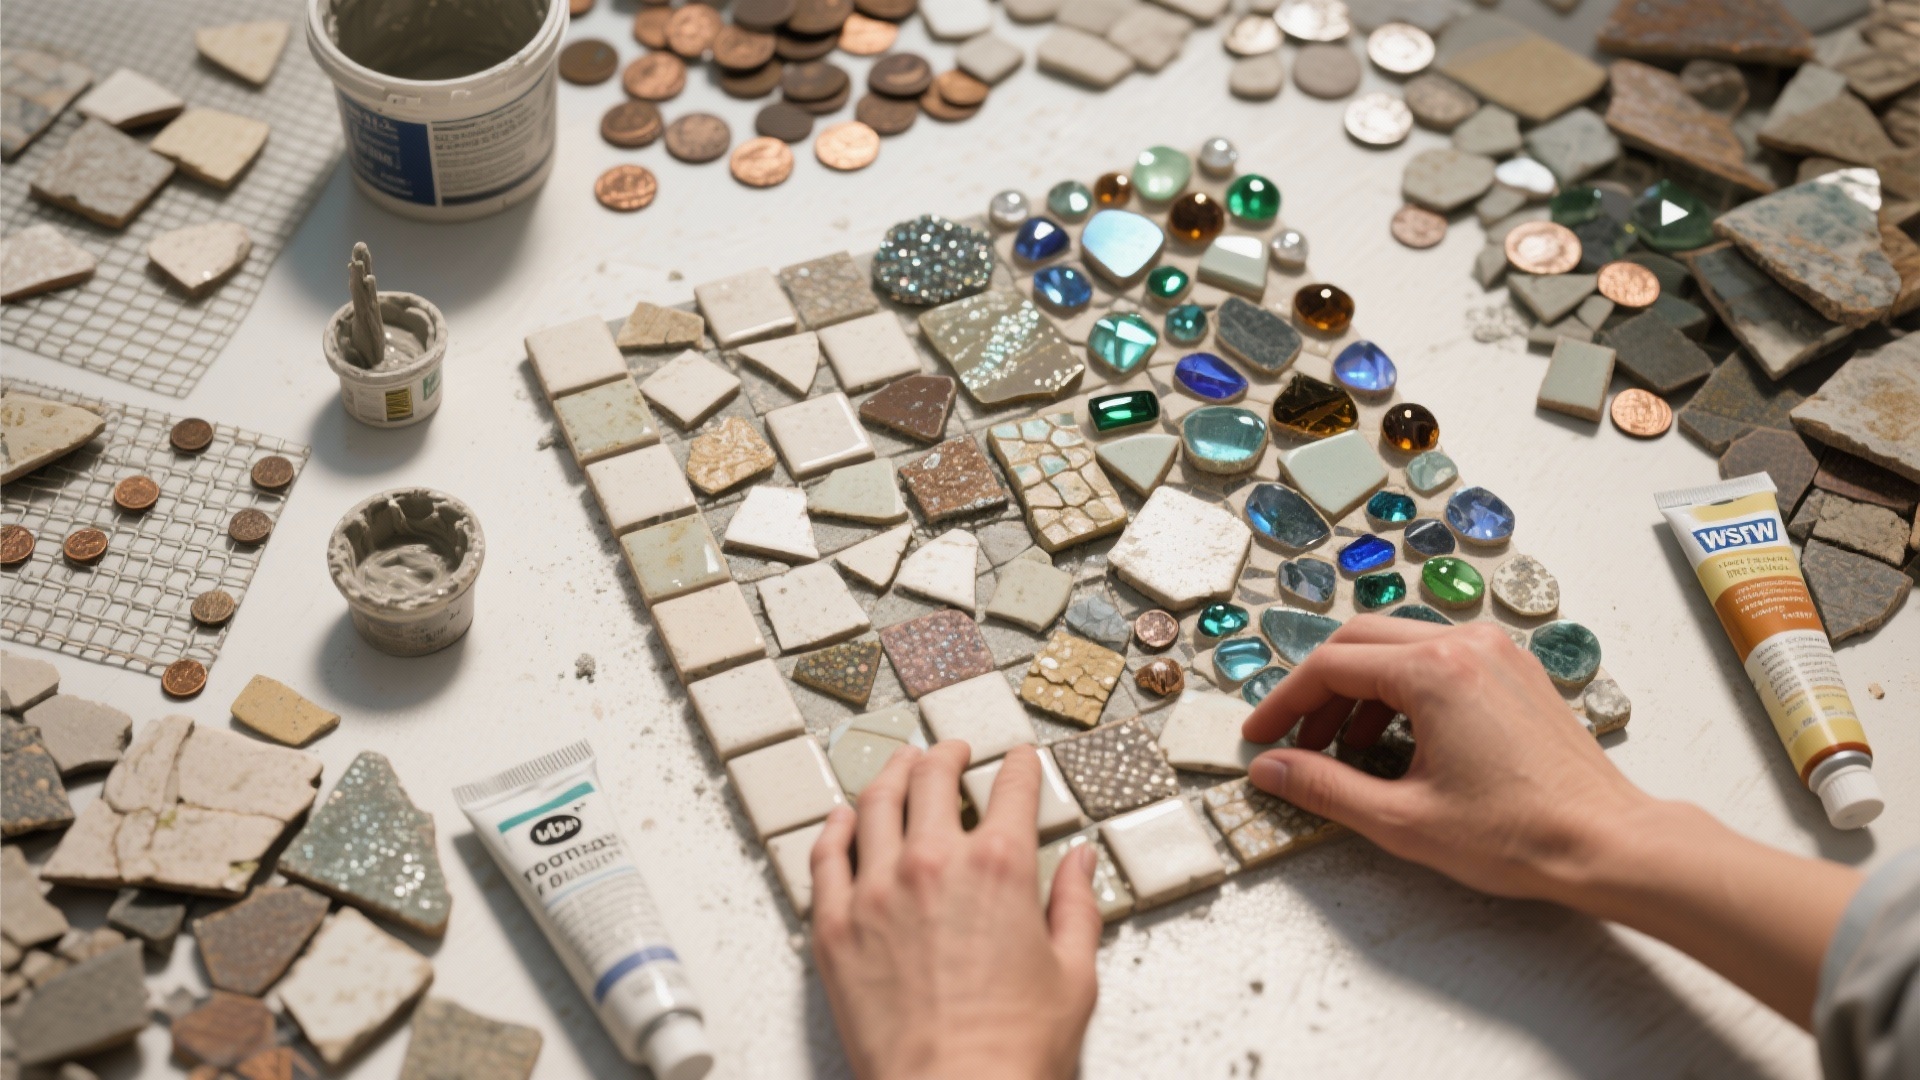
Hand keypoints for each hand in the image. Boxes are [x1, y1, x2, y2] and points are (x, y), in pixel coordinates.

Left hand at [810, 741, 1101, 1079]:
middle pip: (934, 780)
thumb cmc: (1014, 1049)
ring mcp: (876, 891)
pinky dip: (835, 827)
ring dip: (892, 774)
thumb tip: (1080, 863)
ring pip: (875, 804)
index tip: (1019, 759)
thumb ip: (1076, 906)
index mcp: (1000, 868)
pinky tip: (843, 817)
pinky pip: (827, 856)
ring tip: (902, 765)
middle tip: (953, 750)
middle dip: (947, 755)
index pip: (1012, 791)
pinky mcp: (836, 927)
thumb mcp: (1074, 974)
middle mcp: (934, 863)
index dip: (1019, 767)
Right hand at [1241, 614, 1647, 903]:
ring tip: (1342, 749)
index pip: (1331, 667)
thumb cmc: (1519, 835)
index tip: (1261, 737)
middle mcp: (1466, 644)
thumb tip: (1271, 770)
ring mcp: (1496, 652)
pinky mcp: (1515, 671)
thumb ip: (1325, 789)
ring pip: (1399, 647)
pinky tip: (1395, 740)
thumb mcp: (1403, 820)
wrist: (1608, 844)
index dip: (1285, 703)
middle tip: (1294, 739)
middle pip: (1360, 643)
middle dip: (1318, 691)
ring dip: (1359, 690)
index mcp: (1434, 672)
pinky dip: (1401, 689)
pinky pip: (1439, 658)